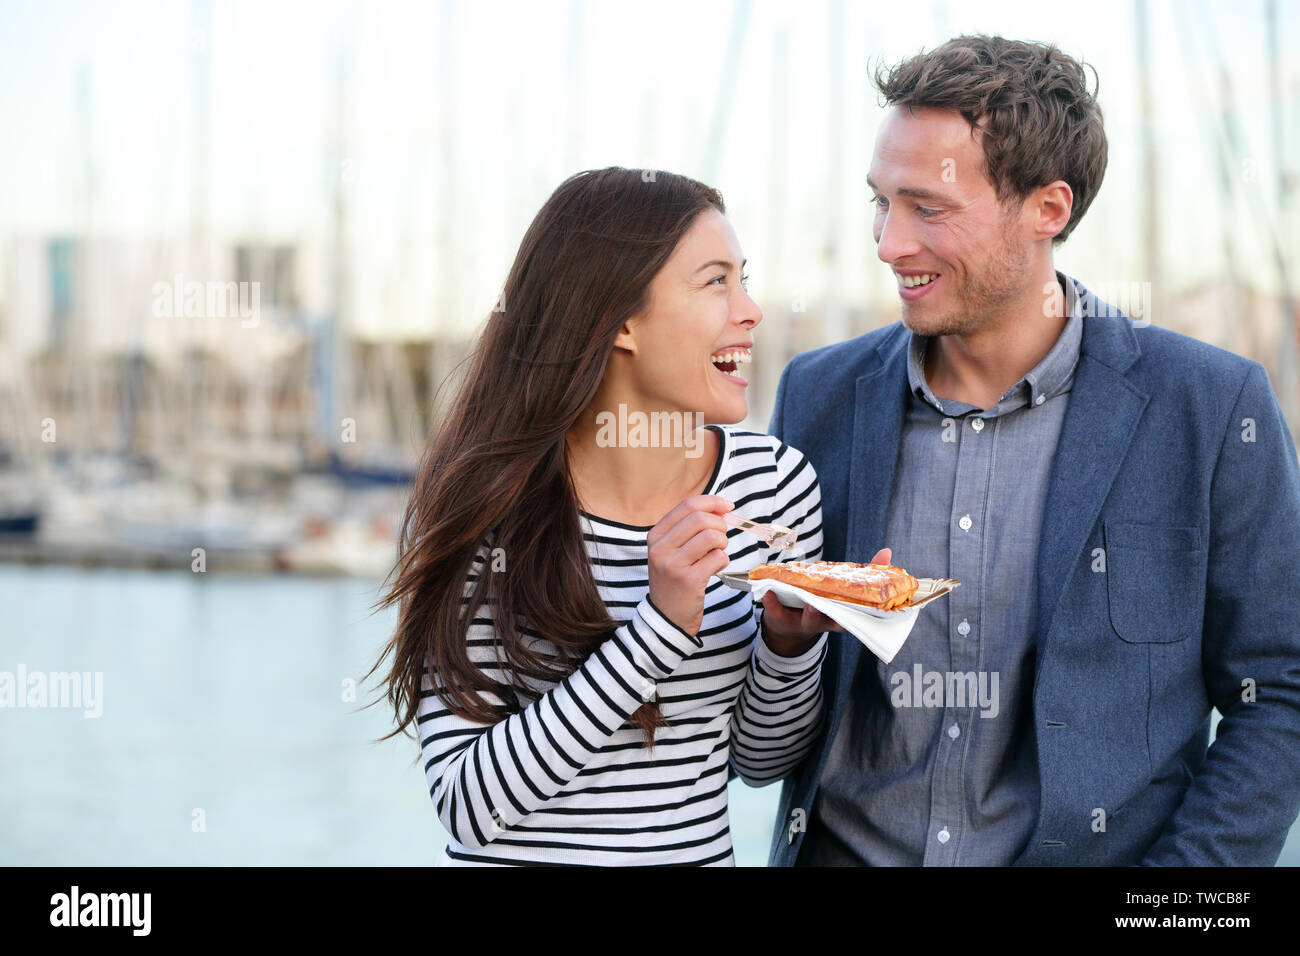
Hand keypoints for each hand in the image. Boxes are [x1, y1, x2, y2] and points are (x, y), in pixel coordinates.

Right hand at [646, 495, 734, 636]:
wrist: (666, 617)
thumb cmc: (674, 579)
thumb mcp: (671, 551)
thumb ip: (690, 528)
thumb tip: (720, 508)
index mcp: (655, 535)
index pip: (687, 505)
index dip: (712, 502)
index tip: (727, 506)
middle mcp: (660, 548)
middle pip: (701, 519)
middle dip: (719, 525)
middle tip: (720, 538)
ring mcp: (673, 564)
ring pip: (712, 537)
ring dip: (722, 544)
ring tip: (716, 554)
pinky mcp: (689, 580)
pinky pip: (718, 557)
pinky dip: (723, 560)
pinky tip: (715, 568)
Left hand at [761, 547, 891, 656]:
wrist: (789, 628)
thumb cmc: (823, 603)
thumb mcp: (843, 590)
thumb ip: (867, 572)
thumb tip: (886, 552)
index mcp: (841, 617)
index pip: (854, 618)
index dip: (861, 614)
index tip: (869, 608)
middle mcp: (824, 622)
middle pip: (831, 621)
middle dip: (832, 613)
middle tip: (831, 605)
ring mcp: (803, 622)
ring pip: (808, 621)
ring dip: (809, 613)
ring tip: (807, 601)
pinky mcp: (781, 619)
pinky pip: (776, 613)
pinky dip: (772, 604)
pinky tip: (768, 593)